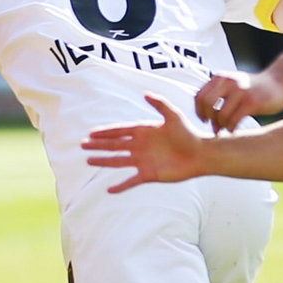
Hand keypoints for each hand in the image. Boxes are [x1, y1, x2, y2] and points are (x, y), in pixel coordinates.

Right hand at [82, 94, 208, 192]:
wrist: (200, 155)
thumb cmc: (189, 134)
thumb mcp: (173, 116)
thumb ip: (159, 104)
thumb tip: (145, 93)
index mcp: (144, 132)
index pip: (120, 131)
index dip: (105, 132)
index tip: (91, 133)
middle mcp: (140, 146)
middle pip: (115, 146)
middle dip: (99, 145)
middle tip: (82, 145)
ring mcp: (143, 161)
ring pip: (118, 161)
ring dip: (104, 161)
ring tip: (89, 160)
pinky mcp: (149, 174)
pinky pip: (131, 181)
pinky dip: (120, 186)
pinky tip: (109, 189)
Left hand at [193, 70, 282, 129]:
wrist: (279, 82)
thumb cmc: (254, 88)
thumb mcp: (233, 85)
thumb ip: (219, 95)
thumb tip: (206, 118)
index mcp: (221, 77)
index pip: (199, 96)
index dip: (199, 111)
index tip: (204, 120)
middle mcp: (228, 81)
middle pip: (207, 104)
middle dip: (209, 119)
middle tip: (215, 127)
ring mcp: (240, 91)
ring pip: (220, 114)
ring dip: (221, 126)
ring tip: (226, 129)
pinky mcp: (251, 102)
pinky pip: (234, 120)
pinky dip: (231, 128)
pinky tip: (234, 130)